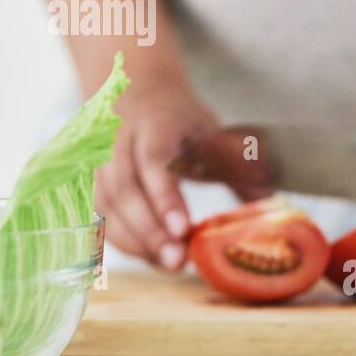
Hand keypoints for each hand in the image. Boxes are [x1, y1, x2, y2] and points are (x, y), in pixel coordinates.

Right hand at [95, 79, 220, 270]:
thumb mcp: (210, 127)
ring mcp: (96, 161)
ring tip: (170, 263)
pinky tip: (151, 256)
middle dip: (149, 230)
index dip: (165, 198)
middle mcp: (116, 140)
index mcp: (152, 122)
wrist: (134, 92)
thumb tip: (268, 197)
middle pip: (124, 189)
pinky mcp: (87, 182)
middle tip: (178, 261)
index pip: (153, 161)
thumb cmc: (178, 118)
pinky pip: (99, 217)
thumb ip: (235, 162)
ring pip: (106, 207)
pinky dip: (124, 240)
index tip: (183, 229)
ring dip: (136, 240)